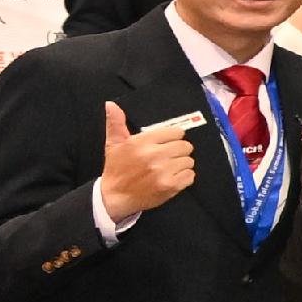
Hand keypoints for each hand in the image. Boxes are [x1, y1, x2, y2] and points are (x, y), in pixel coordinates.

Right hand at [98, 101, 197, 220]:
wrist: (114, 197)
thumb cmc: (116, 169)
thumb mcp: (114, 144)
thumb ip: (116, 123)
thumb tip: (111, 105)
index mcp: (141, 142)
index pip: (176, 132)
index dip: (173, 138)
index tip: (167, 143)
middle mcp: (154, 155)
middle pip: (185, 146)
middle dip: (178, 151)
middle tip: (167, 157)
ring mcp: (163, 171)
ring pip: (189, 161)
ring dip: (181, 165)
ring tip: (167, 168)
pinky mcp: (170, 186)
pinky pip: (190, 176)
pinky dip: (184, 177)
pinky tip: (171, 178)